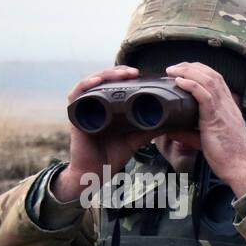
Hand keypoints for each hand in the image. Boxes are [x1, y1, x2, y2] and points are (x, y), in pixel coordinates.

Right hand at [53, 66, 156, 202]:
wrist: (95, 172)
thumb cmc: (111, 155)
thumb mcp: (134, 139)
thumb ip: (148, 130)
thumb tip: (171, 122)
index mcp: (107, 107)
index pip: (114, 84)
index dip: (126, 77)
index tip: (143, 75)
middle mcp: (94, 104)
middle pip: (104, 80)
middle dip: (119, 73)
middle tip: (135, 72)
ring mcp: (84, 108)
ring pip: (92, 83)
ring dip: (106, 75)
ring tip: (122, 74)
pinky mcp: (75, 115)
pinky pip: (76, 95)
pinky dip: (86, 85)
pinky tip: (97, 81)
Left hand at [166, 62, 245, 195]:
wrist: (239, 167)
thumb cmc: (226, 156)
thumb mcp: (205, 140)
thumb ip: (188, 132)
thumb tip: (169, 128)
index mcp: (228, 107)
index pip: (217, 80)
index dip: (200, 71)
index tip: (183, 71)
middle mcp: (228, 104)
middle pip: (212, 74)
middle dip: (191, 66)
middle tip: (174, 67)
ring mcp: (223, 110)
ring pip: (208, 80)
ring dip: (188, 71)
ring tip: (172, 70)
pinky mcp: (216, 118)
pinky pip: (204, 95)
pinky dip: (191, 84)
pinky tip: (179, 81)